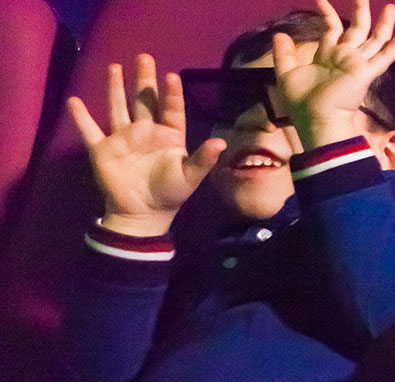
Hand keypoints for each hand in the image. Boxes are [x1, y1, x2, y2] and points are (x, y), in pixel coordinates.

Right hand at [67, 54, 226, 236]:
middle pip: (144, 100)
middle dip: (144, 79)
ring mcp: (123, 138)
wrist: (143, 214)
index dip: (172, 94)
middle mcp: (146, 131)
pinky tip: (74, 101)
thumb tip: (221, 143)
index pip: (171, 109)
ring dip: (115, 88)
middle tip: (144, 57)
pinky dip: (81, 117)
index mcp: (169, 135)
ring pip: (118, 108)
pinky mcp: (103, 150)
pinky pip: (89, 130)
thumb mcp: (191, 176)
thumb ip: (203, 159)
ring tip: (113, 66)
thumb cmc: (171, 193)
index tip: (172, 76)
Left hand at [272, 0, 394, 149]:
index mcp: (328, 56)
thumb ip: (284, 54)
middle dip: (361, 11)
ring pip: (375, 39)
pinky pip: (384, 57)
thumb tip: (281, 34)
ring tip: (392, 7)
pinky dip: (394, 47)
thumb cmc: (302, 102)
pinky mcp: (367, 72)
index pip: (332, 29)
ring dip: (384, 23)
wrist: (317, 119)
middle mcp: (345, 57)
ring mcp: (358, 64)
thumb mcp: (287, 73)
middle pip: (357, 30)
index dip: (328, 14)